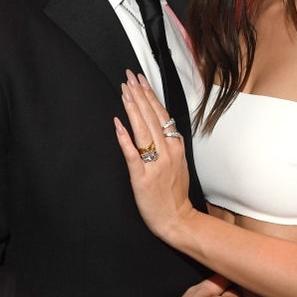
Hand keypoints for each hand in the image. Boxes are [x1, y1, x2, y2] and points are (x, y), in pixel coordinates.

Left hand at [115, 71, 192, 242]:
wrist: (177, 220)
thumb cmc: (175, 193)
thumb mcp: (179, 163)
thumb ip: (171, 144)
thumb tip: (160, 124)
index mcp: (175, 147)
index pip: (161, 115)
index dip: (149, 95)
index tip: (140, 80)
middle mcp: (167, 152)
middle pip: (151, 117)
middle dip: (139, 94)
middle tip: (128, 76)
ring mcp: (155, 164)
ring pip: (143, 130)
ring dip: (133, 108)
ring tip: (124, 91)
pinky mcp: (141, 178)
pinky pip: (132, 154)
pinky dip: (125, 138)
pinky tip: (117, 124)